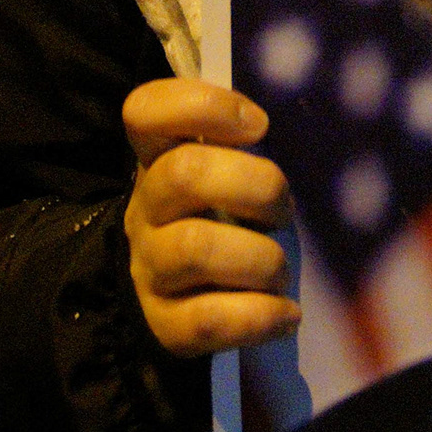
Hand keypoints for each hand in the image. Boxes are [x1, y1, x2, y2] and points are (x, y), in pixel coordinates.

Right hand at [125, 79, 299, 356]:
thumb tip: (270, 133)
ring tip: (279, 269)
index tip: (257, 125)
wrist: (179, 303)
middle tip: (283, 211)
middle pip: (184, 174)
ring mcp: (150, 269)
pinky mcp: (164, 326)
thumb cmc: (221, 221)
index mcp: (158, 161)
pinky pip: (208, 319)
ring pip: (196, 248)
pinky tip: (286, 314)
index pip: (145, 111)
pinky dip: (259, 316)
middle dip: (256, 185)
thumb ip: (240, 148)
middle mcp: (146, 211)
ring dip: (260, 258)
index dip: (201, 106)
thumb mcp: (223, 176)